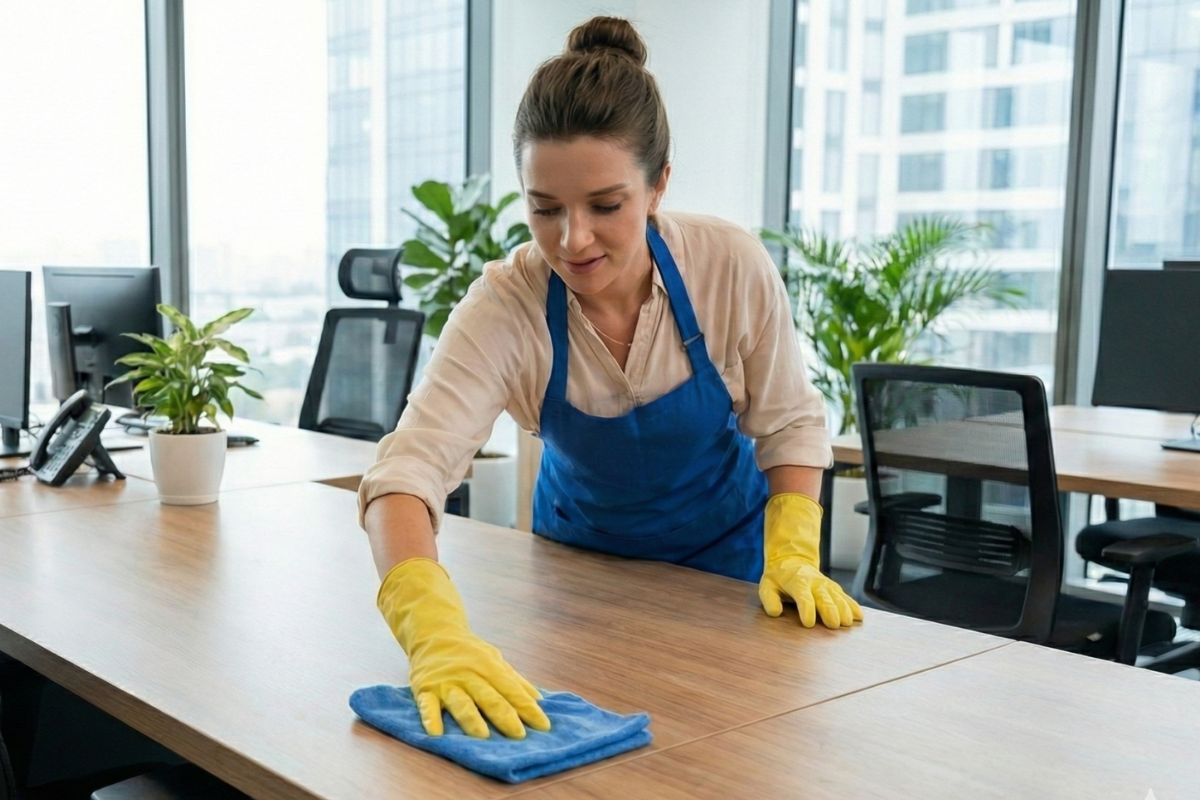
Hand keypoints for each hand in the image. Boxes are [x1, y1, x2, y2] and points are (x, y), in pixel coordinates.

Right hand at [377, 557, 550, 738]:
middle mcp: (469, 674)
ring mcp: (447, 682)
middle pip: (489, 697)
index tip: (543, 726)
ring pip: (461, 702)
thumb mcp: (494, 659)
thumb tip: (539, 699)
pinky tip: (436, 733)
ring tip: (483, 736)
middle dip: (505, 716)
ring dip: (472, 719)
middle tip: (519, 736)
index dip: (527, 708)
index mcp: (489, 667)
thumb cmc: (469, 653)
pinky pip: (427, 705)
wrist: (433, 633)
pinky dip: (430, 718)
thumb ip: (515, 680)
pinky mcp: (425, 688)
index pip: (512, 690)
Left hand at [758, 493, 863, 628]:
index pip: (803, 597)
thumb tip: (775, 612)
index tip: (808, 623)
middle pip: (824, 598)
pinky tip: (859, 616)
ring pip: (838, 598)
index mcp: (797, 583)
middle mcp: (815, 583)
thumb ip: (769, 599)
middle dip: (829, 611)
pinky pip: (846, 597)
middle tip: (834, 625)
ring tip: (848, 623)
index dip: (806, 609)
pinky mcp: (835, 588)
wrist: (792, 561)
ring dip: (844, 610)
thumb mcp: (767, 586)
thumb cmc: (778, 578)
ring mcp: (827, 585)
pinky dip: (853, 606)